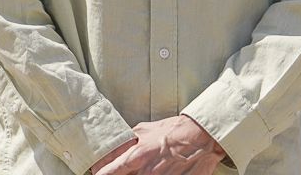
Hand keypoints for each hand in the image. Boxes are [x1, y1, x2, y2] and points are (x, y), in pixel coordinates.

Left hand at [93, 115, 224, 174]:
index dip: (101, 173)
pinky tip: (164, 172)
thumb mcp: (147, 129)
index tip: (97, 173)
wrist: (203, 136)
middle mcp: (145, 172)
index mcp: (136, 156)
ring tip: (153, 168)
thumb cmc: (175, 131)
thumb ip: (129, 140)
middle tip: (131, 170)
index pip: (108, 173)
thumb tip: (114, 148)